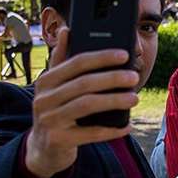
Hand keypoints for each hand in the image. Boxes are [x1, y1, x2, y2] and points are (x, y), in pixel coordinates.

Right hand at [24, 27, 138, 177]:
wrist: (42, 148)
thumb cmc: (56, 110)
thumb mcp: (54, 86)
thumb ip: (61, 60)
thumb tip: (66, 30)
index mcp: (45, 80)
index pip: (75, 63)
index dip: (101, 57)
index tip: (124, 54)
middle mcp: (43, 98)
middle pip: (83, 84)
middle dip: (112, 78)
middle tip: (134, 77)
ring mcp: (49, 120)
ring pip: (86, 105)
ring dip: (114, 101)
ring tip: (134, 98)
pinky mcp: (58, 140)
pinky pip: (90, 133)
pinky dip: (111, 129)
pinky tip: (128, 125)